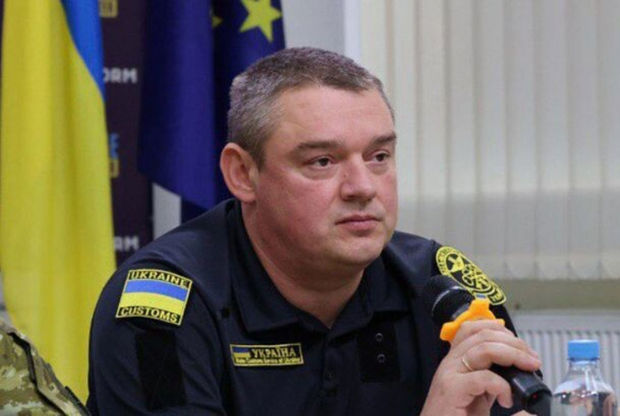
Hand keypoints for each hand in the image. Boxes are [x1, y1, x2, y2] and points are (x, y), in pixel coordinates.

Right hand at [420, 320, 540, 415]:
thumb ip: (496, 388)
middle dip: (514, 343)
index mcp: (456, 362)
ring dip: (513, 355)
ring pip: (483, 348)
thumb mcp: (480, 400)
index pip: (473, 329)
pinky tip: (506, 400)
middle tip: (532, 359)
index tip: (522, 347)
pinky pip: (482, 377)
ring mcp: (449, 375)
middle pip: (482, 334)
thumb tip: (526, 392)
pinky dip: (502, 385)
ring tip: (527, 368)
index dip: (499, 330)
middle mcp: (451, 364)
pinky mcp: (451, 390)